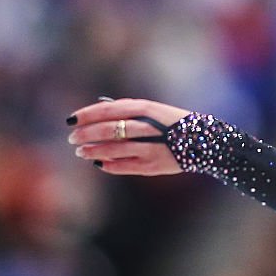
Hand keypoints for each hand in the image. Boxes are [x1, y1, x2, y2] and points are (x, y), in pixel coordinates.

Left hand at [66, 98, 190, 174]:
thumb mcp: (153, 111)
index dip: (86, 115)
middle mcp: (147, 127)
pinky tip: (99, 163)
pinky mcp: (152, 166)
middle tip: (72, 139)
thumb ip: (127, 111)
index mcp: (146, 109)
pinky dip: (108, 165)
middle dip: (85, 135)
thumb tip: (97, 117)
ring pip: (112, 149)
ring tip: (81, 152)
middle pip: (107, 130)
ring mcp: (150, 147)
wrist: (204, 141)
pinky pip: (123, 166)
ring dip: (93, 151)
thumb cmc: (172, 124)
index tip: (71, 120)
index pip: (108, 110)